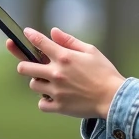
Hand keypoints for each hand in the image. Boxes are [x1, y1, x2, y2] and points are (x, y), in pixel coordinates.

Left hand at [10, 27, 125, 119]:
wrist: (114, 98)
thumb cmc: (104, 72)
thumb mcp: (90, 51)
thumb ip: (69, 41)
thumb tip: (53, 32)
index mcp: (64, 57)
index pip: (40, 42)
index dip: (30, 36)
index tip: (26, 33)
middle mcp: (57, 73)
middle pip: (24, 68)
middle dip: (24, 65)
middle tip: (30, 66)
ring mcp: (56, 91)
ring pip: (33, 85)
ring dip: (38, 82)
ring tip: (49, 83)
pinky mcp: (59, 106)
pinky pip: (41, 104)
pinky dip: (45, 101)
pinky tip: (53, 97)